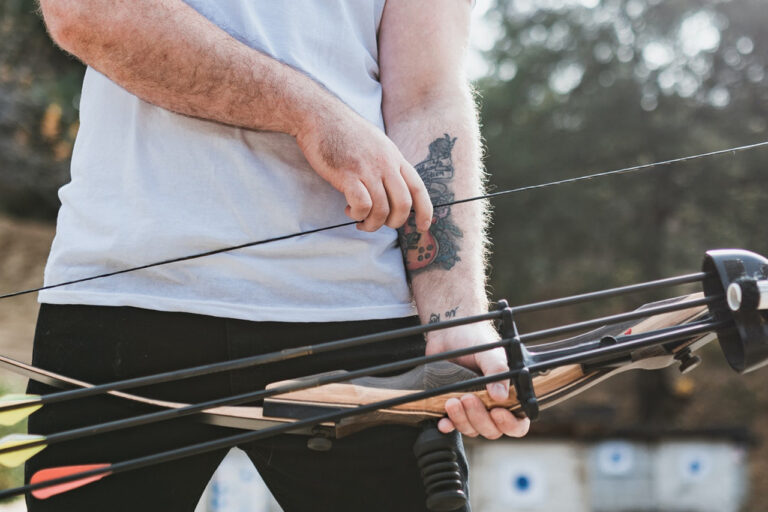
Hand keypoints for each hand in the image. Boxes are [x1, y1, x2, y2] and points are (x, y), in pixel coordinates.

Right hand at [296, 105, 432, 231]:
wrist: (319, 115)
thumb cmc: (344, 131)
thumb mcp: (376, 143)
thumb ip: (387, 163)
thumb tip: (392, 188)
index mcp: (394, 157)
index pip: (418, 188)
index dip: (425, 210)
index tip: (424, 226)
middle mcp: (385, 164)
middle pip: (403, 204)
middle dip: (394, 222)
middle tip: (380, 223)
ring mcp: (367, 169)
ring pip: (382, 210)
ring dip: (372, 223)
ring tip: (360, 220)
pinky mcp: (347, 175)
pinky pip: (362, 205)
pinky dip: (357, 214)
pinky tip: (349, 210)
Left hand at [426, 322, 530, 439]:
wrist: (449, 332)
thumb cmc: (475, 340)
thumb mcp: (490, 353)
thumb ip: (498, 371)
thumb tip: (500, 396)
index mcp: (508, 394)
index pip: (518, 423)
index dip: (509, 424)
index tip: (497, 412)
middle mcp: (491, 405)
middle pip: (491, 429)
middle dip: (479, 417)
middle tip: (468, 398)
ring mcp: (472, 408)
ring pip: (471, 429)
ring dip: (462, 419)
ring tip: (452, 401)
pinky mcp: (452, 406)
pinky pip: (451, 425)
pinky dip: (448, 425)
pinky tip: (443, 421)